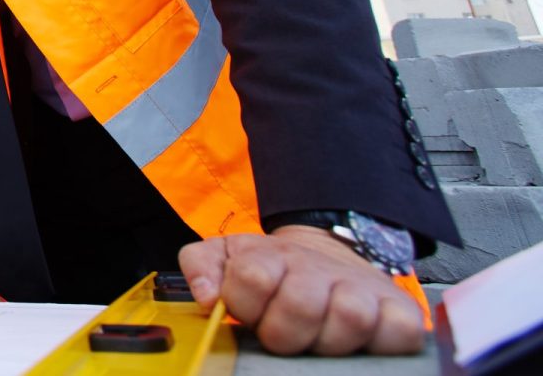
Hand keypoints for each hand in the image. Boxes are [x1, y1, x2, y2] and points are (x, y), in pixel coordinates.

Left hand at [178, 227, 423, 355]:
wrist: (327, 257)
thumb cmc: (274, 272)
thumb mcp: (228, 257)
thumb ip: (201, 265)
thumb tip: (207, 295)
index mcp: (271, 258)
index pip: (253, 277)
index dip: (246, 304)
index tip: (250, 312)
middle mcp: (318, 270)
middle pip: (300, 304)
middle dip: (284, 332)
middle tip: (284, 333)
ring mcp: (362, 289)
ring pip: (350, 317)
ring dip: (329, 340)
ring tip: (319, 339)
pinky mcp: (399, 311)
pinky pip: (398, 332)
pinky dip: (383, 343)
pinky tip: (360, 342)